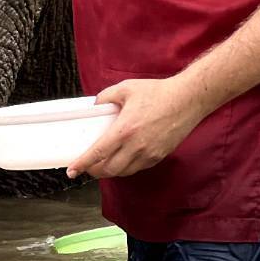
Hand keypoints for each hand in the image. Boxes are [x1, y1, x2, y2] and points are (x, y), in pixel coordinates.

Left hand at [65, 76, 204, 179]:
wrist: (187, 100)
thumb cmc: (158, 93)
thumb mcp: (126, 88)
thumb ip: (106, 97)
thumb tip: (95, 106)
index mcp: (125, 130)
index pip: (98, 153)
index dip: (83, 164)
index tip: (72, 170)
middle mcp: (136, 146)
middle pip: (109, 169)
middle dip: (94, 171)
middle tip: (87, 166)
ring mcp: (149, 154)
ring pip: (124, 172)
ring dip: (110, 171)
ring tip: (102, 164)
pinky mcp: (159, 156)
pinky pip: (137, 168)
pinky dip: (126, 167)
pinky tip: (122, 159)